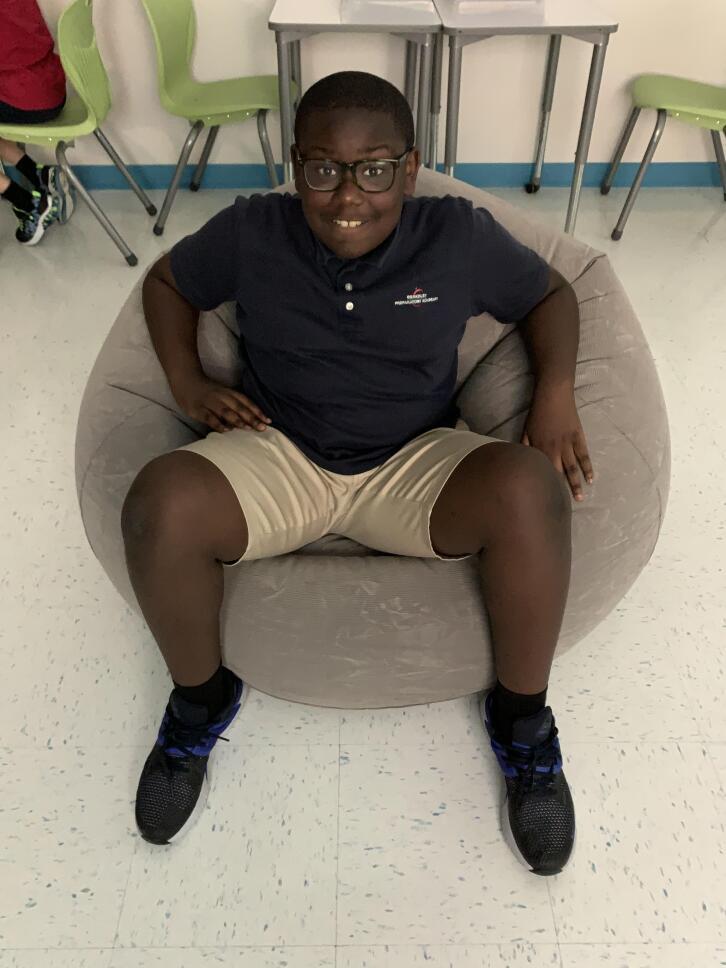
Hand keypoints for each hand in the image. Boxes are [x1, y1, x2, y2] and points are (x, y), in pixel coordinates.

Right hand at [174, 375, 270, 433]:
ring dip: (237, 420)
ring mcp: (210, 402)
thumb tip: (249, 420)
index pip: (246, 402)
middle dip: (252, 418)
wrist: (185, 380)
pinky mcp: (198, 409)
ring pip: (226, 411)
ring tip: (247, 429)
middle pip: (239, 408)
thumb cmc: (207, 391)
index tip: (268, 421)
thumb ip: (234, 404)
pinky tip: (225, 431)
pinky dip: (218, 424)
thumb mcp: (223, 394)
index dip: (257, 411)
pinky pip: (209, 417)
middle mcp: (222, 397)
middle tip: (262, 428)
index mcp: (229, 393)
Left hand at [522, 385, 593, 501]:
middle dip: (562, 490)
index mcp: (540, 448)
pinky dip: (588, 467)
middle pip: (559, 473)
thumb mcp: (526, 430)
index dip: (545, 485)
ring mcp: (568, 444)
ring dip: (577, 483)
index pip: (543, 471)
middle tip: (565, 506)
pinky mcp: (578, 437)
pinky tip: (591, 478)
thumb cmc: (537, 413)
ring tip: (580, 497)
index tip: (546, 499)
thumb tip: (522, 459)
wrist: (554, 395)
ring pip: (573, 468)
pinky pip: (584, 455)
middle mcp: (555, 449)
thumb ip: (524, 446)